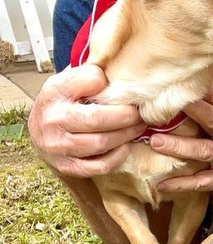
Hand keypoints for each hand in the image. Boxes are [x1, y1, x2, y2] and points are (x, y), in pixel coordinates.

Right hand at [27, 65, 145, 176]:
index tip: (125, 90)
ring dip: (126, 135)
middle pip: (98, 119)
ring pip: (101, 143)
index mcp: (54, 93)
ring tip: (138, 127)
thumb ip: (89, 76)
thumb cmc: (62, 102)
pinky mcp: (66, 167)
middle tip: (141, 113)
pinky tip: (125, 146)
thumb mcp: (68, 80)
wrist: (40, 131)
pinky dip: (117, 157)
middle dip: (127, 116)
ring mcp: (57, 147)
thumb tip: (114, 78)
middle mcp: (52, 121)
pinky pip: (99, 166)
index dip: (110, 86)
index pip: (87, 83)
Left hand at [153, 81, 212, 194]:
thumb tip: (191, 80)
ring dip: (180, 147)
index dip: (198, 90)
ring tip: (156, 142)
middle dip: (191, 111)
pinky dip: (181, 184)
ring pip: (204, 151)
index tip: (174, 83)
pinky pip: (201, 182)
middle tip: (162, 106)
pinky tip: (161, 184)